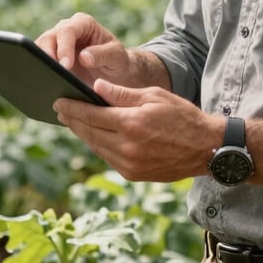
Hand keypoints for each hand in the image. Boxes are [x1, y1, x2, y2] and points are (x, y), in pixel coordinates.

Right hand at [36, 12, 129, 87]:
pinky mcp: (50, 58)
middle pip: (48, 39)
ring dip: (39, 65)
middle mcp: (66, 30)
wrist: (114, 71)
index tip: (65, 66)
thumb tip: (83, 57)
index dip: (64, 48)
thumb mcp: (117, 56)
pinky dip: (38, 73)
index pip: (68, 31)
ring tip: (44, 83)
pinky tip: (42, 87)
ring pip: (38, 50)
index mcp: (83, 23)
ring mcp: (56, 43)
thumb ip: (103, 54)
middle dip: (47, 57)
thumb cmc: (117, 60)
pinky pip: (38, 63)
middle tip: (50, 76)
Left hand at [54, 81, 219, 182]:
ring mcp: (129, 164)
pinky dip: (97, 145)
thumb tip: (95, 88)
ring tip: (72, 121)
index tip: (58, 101)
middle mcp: (127, 147)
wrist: (205, 148)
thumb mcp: (154, 96)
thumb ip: (123, 94)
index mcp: (132, 123)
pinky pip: (107, 157)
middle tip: (59, 110)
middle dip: (72, 120)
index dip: (72, 108)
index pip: (91, 115)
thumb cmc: (182, 116)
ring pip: (96, 147)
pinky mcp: (133, 174)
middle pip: (88, 132)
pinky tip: (93, 135)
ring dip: (82, 134)